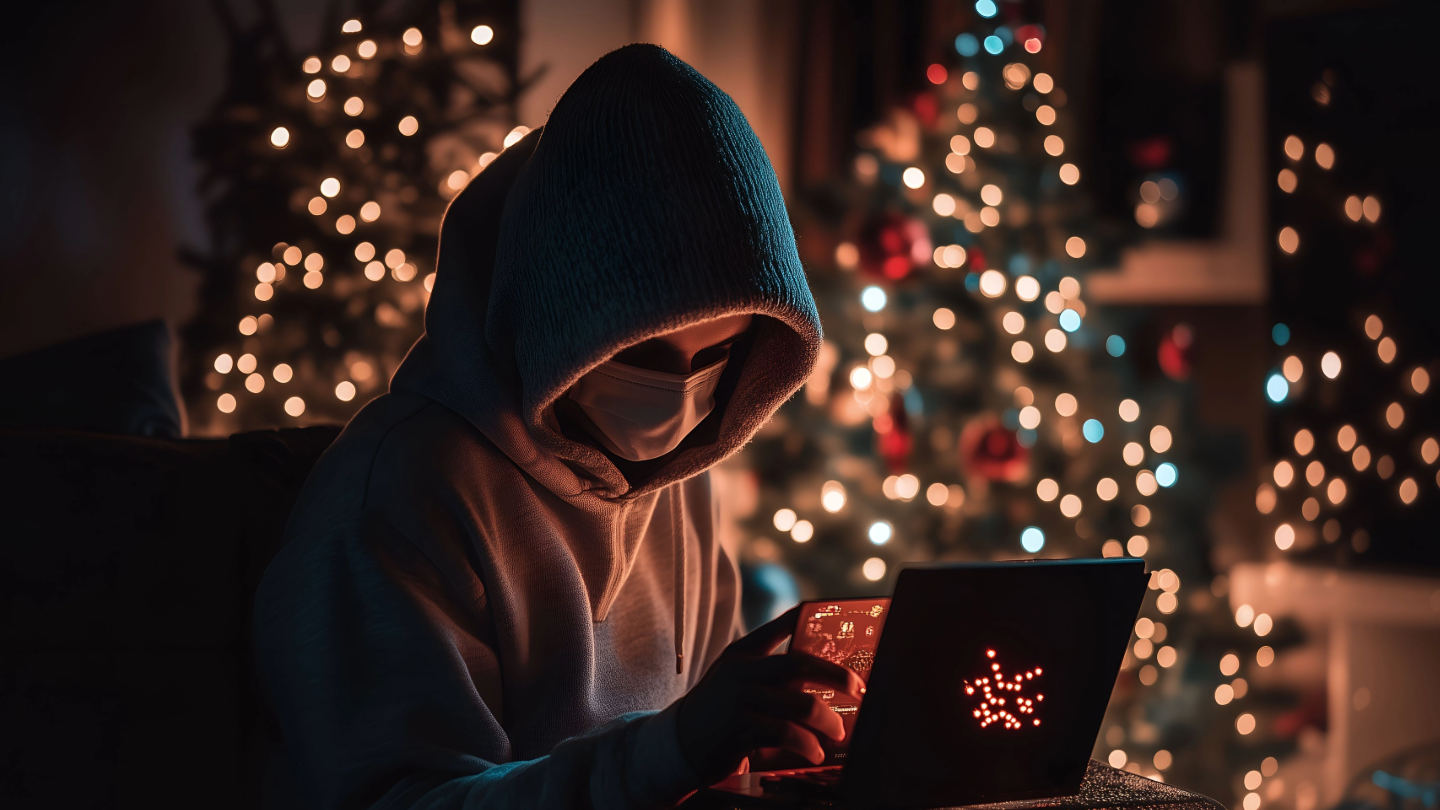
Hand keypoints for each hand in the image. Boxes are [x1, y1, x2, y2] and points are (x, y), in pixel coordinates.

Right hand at [675, 606, 865, 784]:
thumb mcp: (735, 680)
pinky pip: (785, 734)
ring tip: (838, 731)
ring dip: (827, 720)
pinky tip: (814, 753)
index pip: (782, 625)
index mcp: (742, 652)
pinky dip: (807, 745)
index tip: (843, 622)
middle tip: (858, 689)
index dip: (813, 619)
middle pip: (800, 663)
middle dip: (836, 676)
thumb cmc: (718, 712)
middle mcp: (741, 670)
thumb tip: (818, 674)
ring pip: (799, 704)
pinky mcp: (738, 729)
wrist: (677, 744)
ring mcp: (738, 698)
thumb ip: (767, 670)